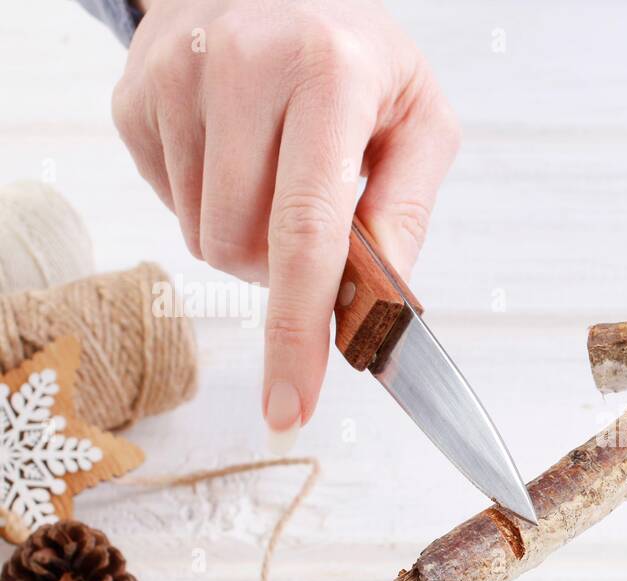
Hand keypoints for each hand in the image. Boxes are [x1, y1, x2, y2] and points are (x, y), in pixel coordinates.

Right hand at [112, 0, 459, 434]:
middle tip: (313, 221)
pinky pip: (167, 204)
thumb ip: (408, 209)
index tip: (292, 405)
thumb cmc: (356, 53)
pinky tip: (234, 150)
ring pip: (200, 237)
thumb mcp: (418, 117)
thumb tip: (384, 304)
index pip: (308, 234)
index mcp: (328, 77)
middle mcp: (241, 69)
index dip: (299, 333)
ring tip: (275, 173)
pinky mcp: (133, 97)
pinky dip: (207, 202)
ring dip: (246, 238)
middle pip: (242, 251)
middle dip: (282, 271)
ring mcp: (173, 79)